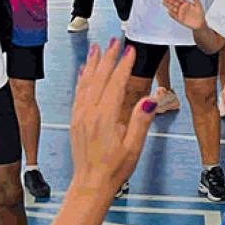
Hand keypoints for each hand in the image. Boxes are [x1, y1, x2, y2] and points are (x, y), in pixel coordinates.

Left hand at [68, 41, 159, 194]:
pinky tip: (84, 71)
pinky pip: (78, 94)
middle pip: (99, 78)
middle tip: (115, 41)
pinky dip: (82, 79)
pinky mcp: (75, 120)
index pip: (116, 84)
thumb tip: (150, 99)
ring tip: (98, 48)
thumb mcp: (134, 147)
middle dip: (108, 58)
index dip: (124, 65)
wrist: (91, 183)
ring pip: (86, 83)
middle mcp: (89, 114)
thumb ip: (141, 120)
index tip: (130, 50)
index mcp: (105, 118)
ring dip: (93, 64)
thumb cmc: (114, 169)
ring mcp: (79, 116)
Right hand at [163, 0, 205, 31]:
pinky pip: (175, 17)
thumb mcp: (199, 5)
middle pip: (174, 3)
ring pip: (173, 9)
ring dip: (168, 6)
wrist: (200, 23)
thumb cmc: (200, 13)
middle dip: (169, 0)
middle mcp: (182, 8)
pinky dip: (172, 14)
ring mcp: (181, 13)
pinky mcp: (180, 19)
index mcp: (186, 3)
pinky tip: (168, 12)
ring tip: (163, 2)